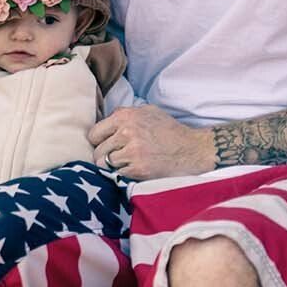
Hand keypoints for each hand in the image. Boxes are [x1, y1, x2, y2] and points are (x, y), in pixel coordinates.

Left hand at [88, 104, 213, 180]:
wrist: (192, 149)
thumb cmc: (169, 130)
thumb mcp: (148, 112)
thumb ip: (125, 113)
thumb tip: (105, 120)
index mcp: (125, 116)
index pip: (94, 134)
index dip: (98, 142)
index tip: (105, 146)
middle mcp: (126, 132)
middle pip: (98, 151)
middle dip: (104, 157)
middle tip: (116, 158)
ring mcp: (132, 152)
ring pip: (105, 165)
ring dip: (113, 167)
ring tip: (126, 164)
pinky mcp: (138, 169)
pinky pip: (118, 174)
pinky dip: (124, 174)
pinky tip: (135, 169)